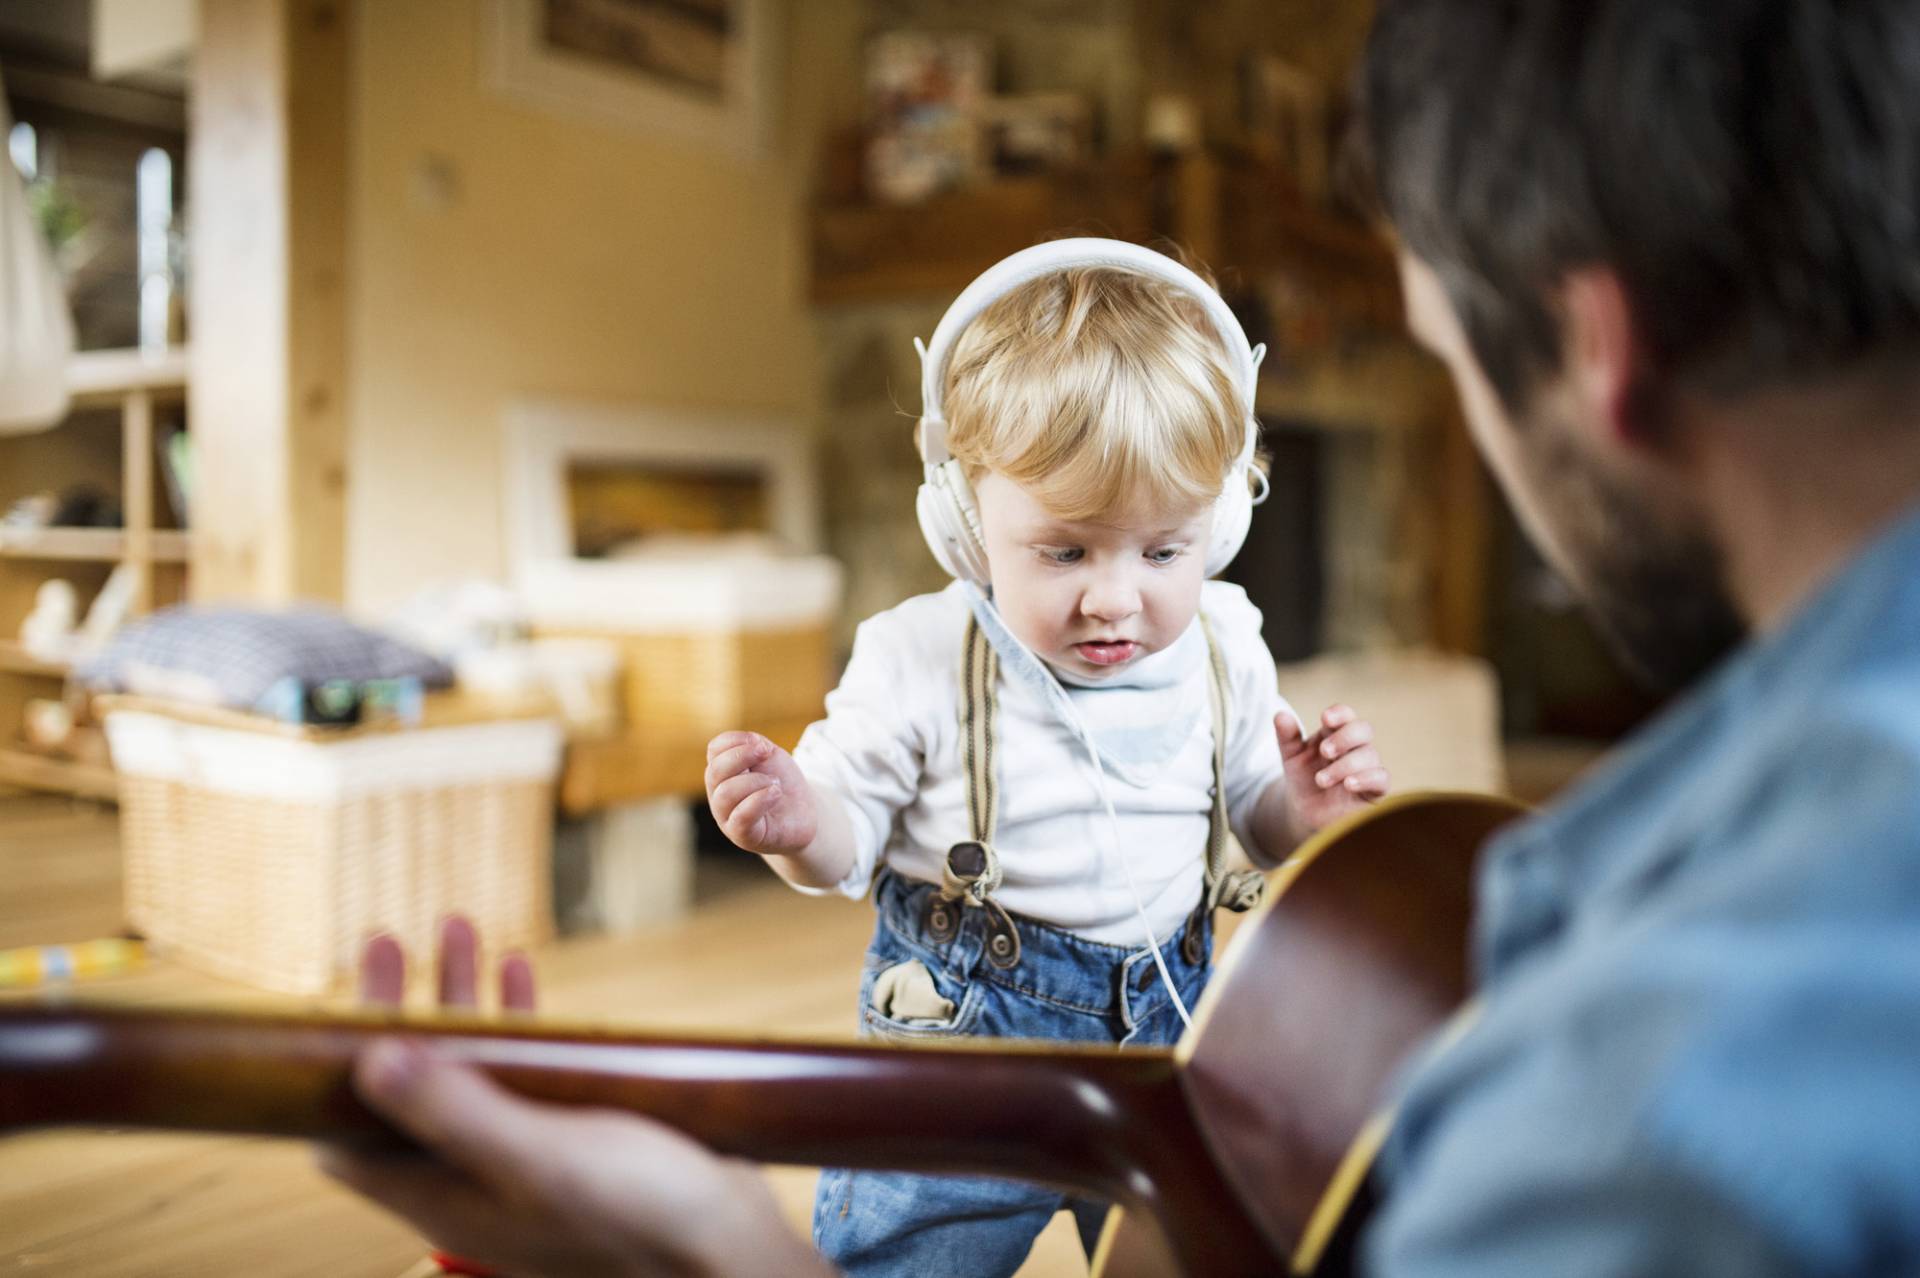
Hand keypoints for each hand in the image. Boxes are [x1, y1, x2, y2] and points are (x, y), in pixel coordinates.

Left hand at [319, 919, 829, 1277]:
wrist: (732, 1251)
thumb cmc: (641, 1218)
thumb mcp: (541, 1159)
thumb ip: (455, 1113)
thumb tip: (367, 1058)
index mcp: (444, 1195)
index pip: (345, 1136)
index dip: (328, 1067)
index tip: (335, 995)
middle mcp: (471, 1177)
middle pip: (404, 1088)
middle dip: (393, 1012)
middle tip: (388, 938)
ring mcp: (523, 1155)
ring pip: (468, 1068)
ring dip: (457, 1001)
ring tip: (459, 927)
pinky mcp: (574, 1134)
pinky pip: (528, 1067)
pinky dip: (517, 1015)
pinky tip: (521, 967)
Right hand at [705, 731, 818, 856]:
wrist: (802, 815)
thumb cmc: (781, 785)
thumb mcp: (770, 757)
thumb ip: (755, 745)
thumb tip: (750, 742)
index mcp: (722, 773)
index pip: (714, 750)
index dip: (737, 740)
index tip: (763, 745)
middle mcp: (718, 795)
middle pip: (714, 771)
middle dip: (743, 756)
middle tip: (767, 755)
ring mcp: (727, 817)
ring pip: (725, 793)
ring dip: (756, 781)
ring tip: (775, 784)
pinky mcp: (743, 836)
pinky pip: (741, 818)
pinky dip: (760, 800)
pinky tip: (775, 794)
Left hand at [1276, 704, 1390, 841]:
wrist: (1307, 814)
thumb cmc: (1303, 780)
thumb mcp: (1291, 758)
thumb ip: (1287, 737)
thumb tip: (1280, 715)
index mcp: (1335, 734)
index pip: (1346, 715)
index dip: (1340, 713)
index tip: (1325, 719)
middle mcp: (1355, 748)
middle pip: (1363, 729)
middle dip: (1345, 737)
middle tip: (1324, 751)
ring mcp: (1367, 767)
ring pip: (1370, 755)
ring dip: (1345, 765)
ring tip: (1321, 780)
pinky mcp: (1375, 790)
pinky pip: (1381, 778)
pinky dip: (1367, 778)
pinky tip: (1348, 784)